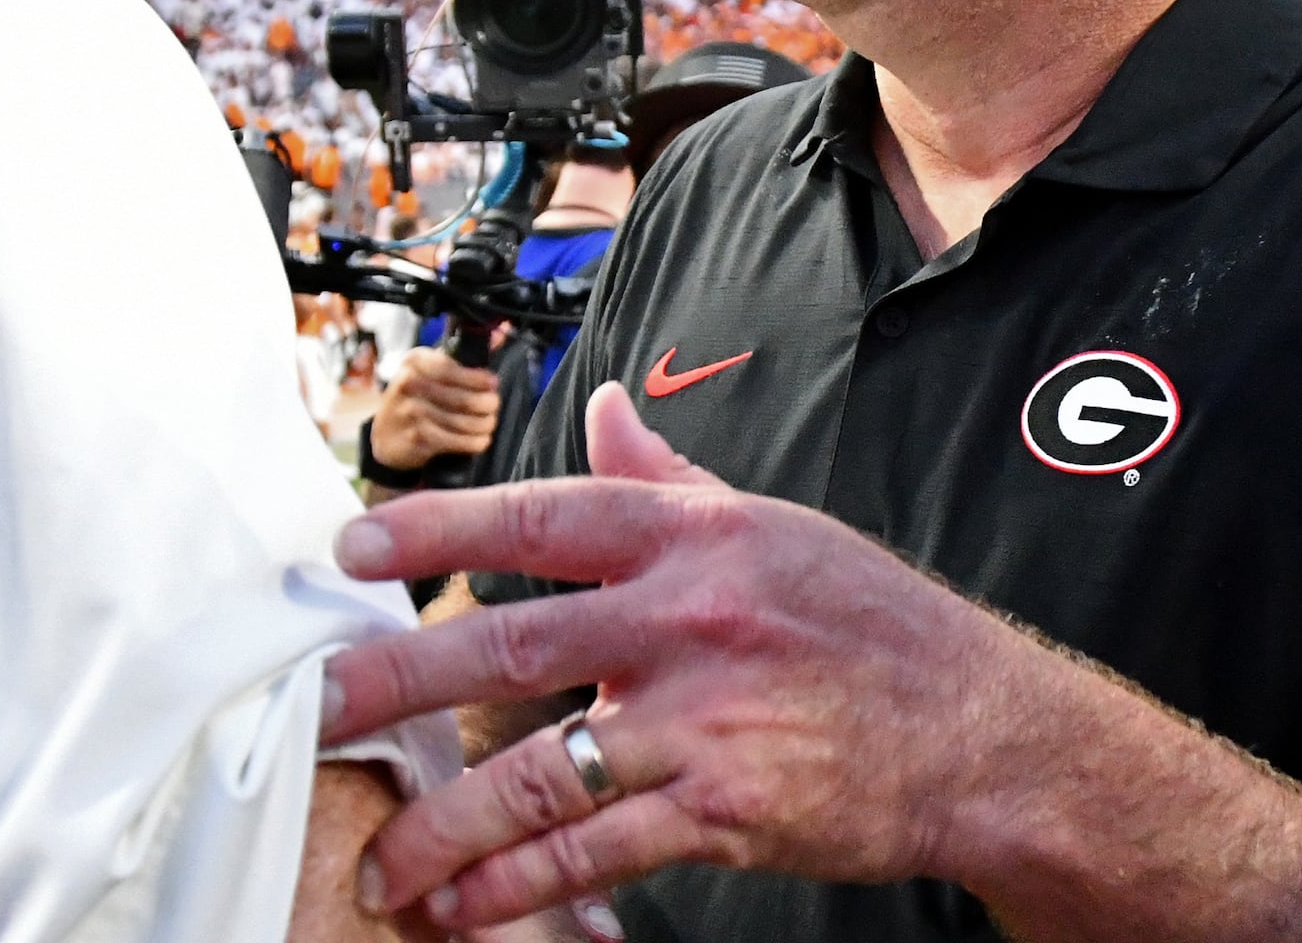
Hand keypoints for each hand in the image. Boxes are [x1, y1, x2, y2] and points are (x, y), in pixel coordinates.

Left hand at [322, 383, 990, 930]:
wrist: (983, 735)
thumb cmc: (873, 626)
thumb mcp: (772, 524)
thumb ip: (668, 477)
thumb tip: (602, 409)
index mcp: (694, 536)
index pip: (544, 514)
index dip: (441, 528)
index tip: (356, 546)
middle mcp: (690, 620)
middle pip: (513, 641)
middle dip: (399, 677)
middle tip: (318, 706)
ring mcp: (707, 721)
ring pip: (541, 770)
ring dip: (445, 823)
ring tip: (380, 859)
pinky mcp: (727, 813)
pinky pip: (597, 853)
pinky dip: (517, 886)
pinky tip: (461, 906)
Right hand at [368, 348, 503, 472]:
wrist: (386, 433)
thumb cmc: (415, 397)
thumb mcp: (430, 369)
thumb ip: (462, 356)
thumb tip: (499, 336)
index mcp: (415, 361)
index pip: (452, 369)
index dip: (477, 378)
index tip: (493, 383)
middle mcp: (410, 385)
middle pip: (462, 398)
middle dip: (487, 404)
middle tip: (493, 405)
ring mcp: (411, 413)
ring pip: (463, 422)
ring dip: (484, 424)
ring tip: (489, 423)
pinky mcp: (415, 438)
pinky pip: (455, 441)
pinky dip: (473, 442)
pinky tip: (480, 439)